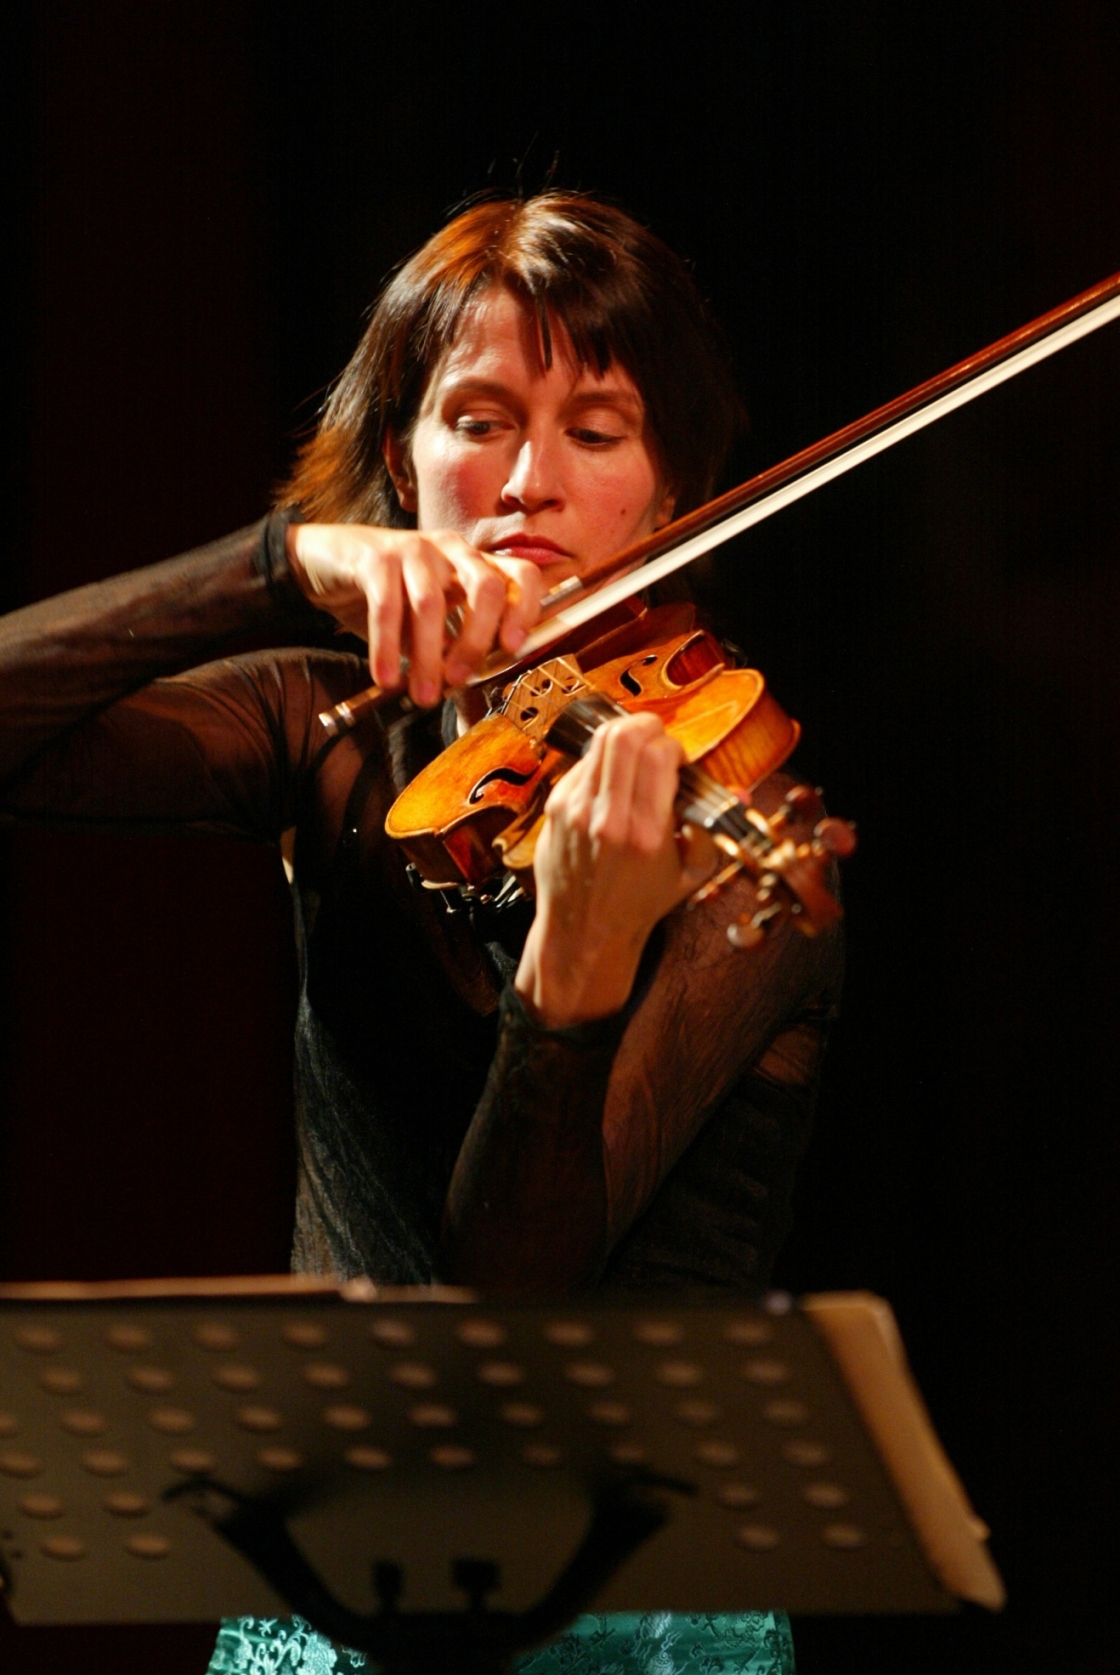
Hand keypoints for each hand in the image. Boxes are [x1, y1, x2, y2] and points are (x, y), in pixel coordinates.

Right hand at [286, 523, 542, 706]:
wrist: (330, 563)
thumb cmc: (391, 596)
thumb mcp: (430, 624)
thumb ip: (451, 650)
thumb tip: (468, 693)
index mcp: (475, 565)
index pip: (521, 576)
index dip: (525, 610)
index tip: (512, 648)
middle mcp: (452, 550)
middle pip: (486, 587)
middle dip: (476, 641)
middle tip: (459, 682)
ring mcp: (415, 548)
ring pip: (432, 603)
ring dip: (428, 656)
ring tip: (422, 695)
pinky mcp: (376, 557)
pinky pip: (386, 606)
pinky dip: (387, 647)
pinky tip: (386, 677)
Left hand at [515, 712, 718, 1026]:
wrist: (585, 930)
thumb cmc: (640, 903)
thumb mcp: (691, 874)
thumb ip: (714, 829)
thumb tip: (739, 793)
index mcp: (647, 834)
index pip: (658, 755)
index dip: (674, 747)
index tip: (678, 762)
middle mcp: (608, 818)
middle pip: (624, 735)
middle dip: (648, 727)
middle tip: (657, 742)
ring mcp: (577, 810)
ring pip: (599, 741)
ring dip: (624, 738)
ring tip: (636, 755)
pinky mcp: (556, 807)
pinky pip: (582, 763)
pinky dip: (602, 763)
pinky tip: (612, 784)